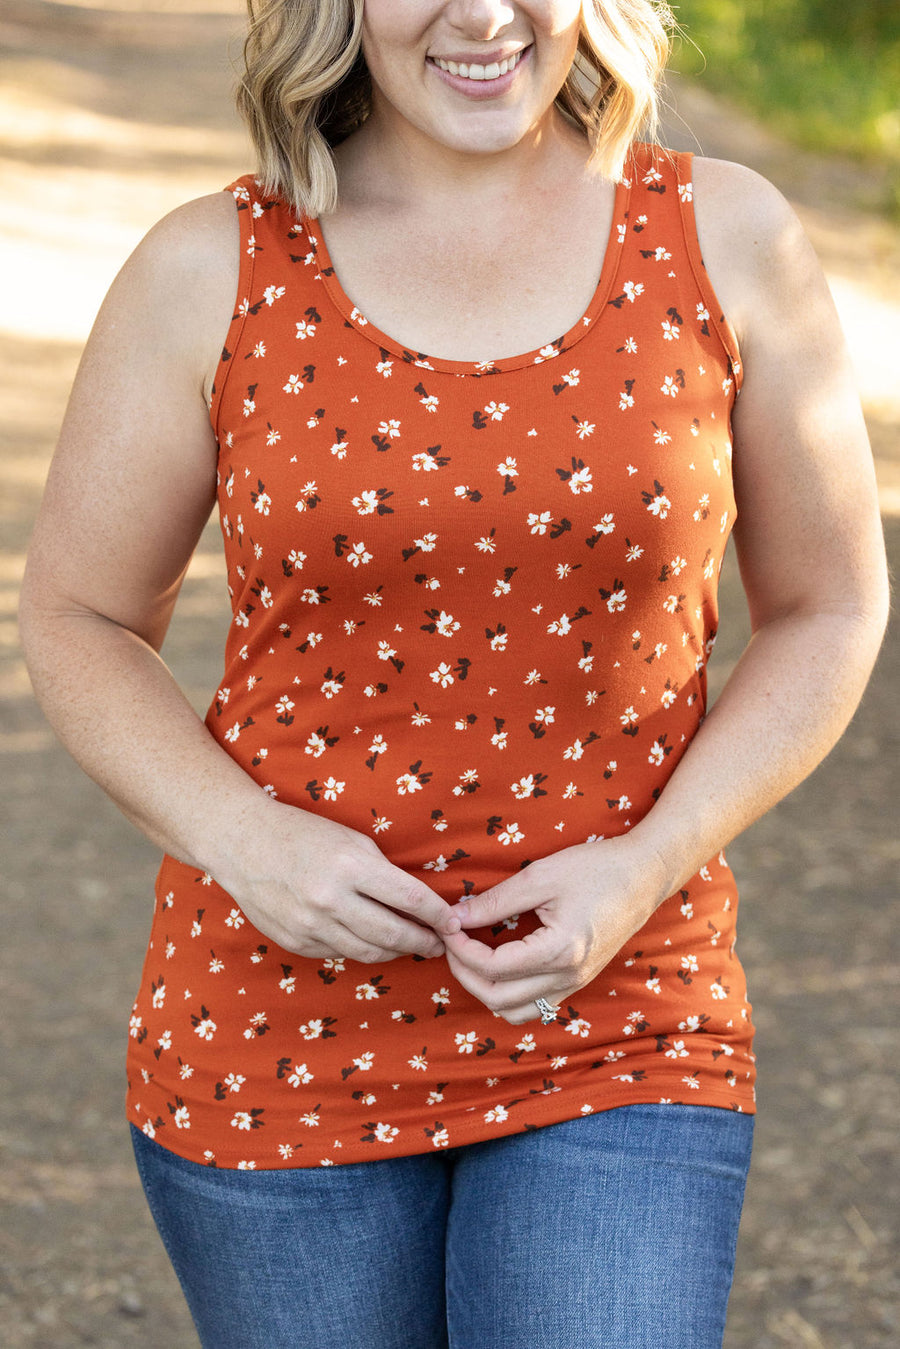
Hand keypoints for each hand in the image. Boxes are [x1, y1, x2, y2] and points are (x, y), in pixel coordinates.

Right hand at [214, 799, 460, 961]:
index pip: (411, 900)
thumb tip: (418, 905)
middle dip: (425, 942)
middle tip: (440, 943)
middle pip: (394, 935)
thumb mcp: (350, 841)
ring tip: (412, 946)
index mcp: (350, 867)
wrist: (243, 844)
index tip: (454, 922)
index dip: (439, 915)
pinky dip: (362, 949)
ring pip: (369, 952)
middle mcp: (331, 900)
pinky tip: (372, 942)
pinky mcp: (297, 943)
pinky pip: (341, 954)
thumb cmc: (303, 834)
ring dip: (397, 952)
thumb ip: (383, 873)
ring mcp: (311, 926)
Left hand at [443, 837, 667, 1022]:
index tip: (448, 925)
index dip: (461, 949)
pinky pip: (535, 1007)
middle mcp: (569, 976)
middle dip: (465, 974)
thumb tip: (455, 917)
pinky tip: (499, 966)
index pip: (493, 967)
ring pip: (516, 1013)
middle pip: (498, 999)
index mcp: (559, 950)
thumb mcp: (539, 876)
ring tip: (471, 957)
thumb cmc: (595, 868)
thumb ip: (495, 901)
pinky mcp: (578, 981)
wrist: (643, 875)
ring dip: (485, 991)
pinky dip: (509, 996)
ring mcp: (575, 983)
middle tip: (451, 943)